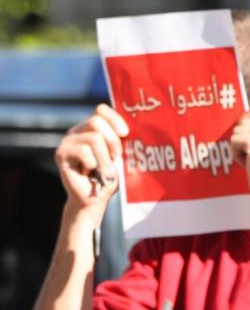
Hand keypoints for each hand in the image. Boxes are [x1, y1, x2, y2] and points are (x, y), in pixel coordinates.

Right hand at [54, 105, 127, 219]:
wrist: (94, 199)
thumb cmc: (109, 177)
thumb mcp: (119, 156)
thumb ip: (120, 140)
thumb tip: (129, 128)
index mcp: (92, 128)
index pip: (100, 110)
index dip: (115, 119)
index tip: (126, 134)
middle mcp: (77, 131)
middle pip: (96, 121)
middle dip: (113, 140)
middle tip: (116, 156)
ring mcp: (67, 141)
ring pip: (93, 138)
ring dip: (104, 158)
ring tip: (103, 170)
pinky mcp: (61, 153)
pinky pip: (83, 151)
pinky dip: (93, 163)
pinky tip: (89, 171)